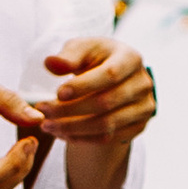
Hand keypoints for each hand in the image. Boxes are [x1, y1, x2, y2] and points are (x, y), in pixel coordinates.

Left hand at [28, 33, 155, 147]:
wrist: (113, 78)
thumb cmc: (95, 59)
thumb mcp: (82, 50)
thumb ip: (67, 56)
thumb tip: (51, 63)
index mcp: (131, 58)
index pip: (110, 75)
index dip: (84, 86)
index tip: (58, 93)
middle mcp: (142, 84)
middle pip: (106, 103)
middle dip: (71, 110)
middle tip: (44, 112)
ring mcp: (144, 107)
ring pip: (107, 125)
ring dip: (73, 128)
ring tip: (48, 126)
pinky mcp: (138, 126)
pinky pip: (108, 138)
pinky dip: (82, 139)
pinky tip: (63, 133)